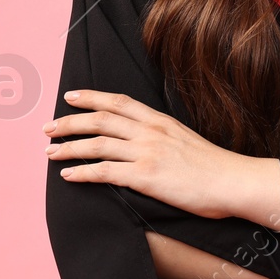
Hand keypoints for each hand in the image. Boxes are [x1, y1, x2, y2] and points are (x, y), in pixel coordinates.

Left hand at [44, 90, 250, 218]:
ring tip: (49, 152)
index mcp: (159, 120)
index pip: (117, 101)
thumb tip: (141, 139)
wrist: (232, 181)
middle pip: (99, 119)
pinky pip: (104, 172)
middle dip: (69, 122)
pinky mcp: (145, 176)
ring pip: (96, 144)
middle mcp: (149, 131)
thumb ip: (161, 135)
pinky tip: (68, 176)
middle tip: (47, 127)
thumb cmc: (214, 166)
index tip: (69, 97)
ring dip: (68, 147)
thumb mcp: (185, 138)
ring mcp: (146, 152)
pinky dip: (82, 172)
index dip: (90, 97)